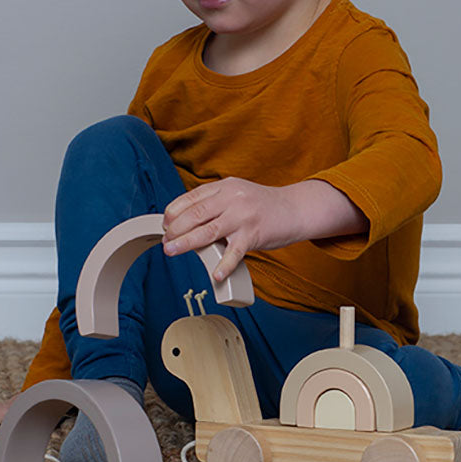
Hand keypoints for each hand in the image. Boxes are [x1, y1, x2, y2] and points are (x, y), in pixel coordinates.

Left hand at [162, 177, 369, 281]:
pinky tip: (215, 274)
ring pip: (208, 231)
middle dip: (175, 229)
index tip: (165, 224)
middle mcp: (232, 198)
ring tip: (172, 251)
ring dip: (186, 243)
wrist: (295, 208)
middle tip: (166, 241)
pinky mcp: (254, 234)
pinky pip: (234, 252)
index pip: (191, 198)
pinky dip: (223, 265)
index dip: (173, 212)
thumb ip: (215, 202)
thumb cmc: (263, 205)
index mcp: (224, 186)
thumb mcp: (237, 193)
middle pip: (195, 214)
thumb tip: (186, 219)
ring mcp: (243, 216)